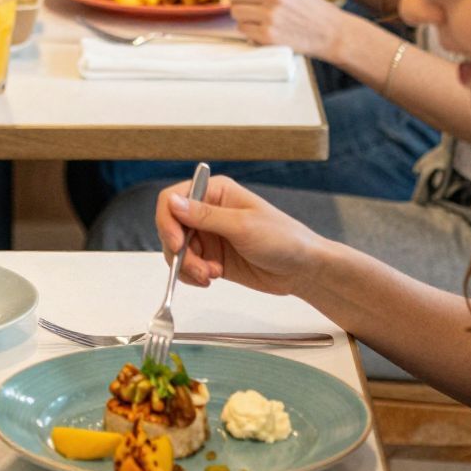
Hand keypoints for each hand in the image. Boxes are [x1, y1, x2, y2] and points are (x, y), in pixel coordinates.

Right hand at [156, 172, 326, 297]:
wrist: (302, 269)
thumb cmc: (282, 239)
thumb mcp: (243, 226)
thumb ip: (205, 216)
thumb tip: (172, 202)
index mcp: (215, 192)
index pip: (172, 199)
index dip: (168, 221)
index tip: (177, 243)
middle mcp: (208, 211)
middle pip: (171, 228)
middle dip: (180, 252)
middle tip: (199, 269)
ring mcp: (209, 235)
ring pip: (177, 251)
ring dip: (188, 267)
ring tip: (211, 275)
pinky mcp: (212, 257)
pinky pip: (187, 266)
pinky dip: (192, 275)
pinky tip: (211, 278)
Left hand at [228, 0, 347, 60]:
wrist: (331, 33)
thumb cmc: (312, 9)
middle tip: (244, 4)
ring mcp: (270, 16)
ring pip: (236, 11)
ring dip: (241, 15)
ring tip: (254, 17)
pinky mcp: (268, 35)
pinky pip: (243, 29)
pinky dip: (248, 30)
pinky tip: (260, 28)